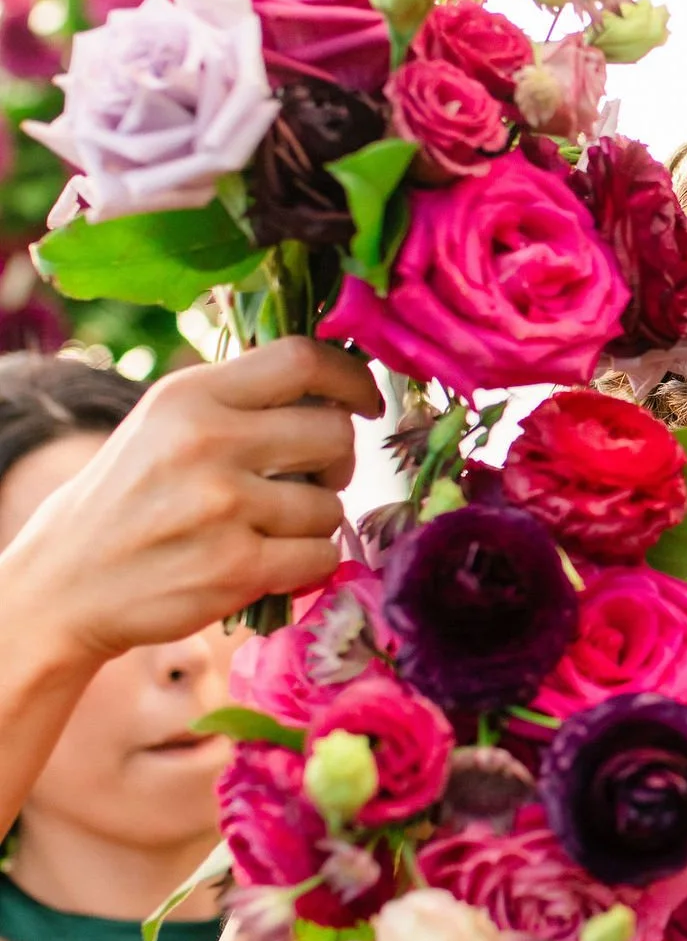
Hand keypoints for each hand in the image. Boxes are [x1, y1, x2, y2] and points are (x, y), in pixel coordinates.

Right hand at [1, 339, 382, 668]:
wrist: (68, 581)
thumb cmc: (130, 496)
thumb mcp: (165, 422)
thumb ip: (239, 399)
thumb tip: (335, 386)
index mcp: (191, 396)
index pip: (301, 360)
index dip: (351, 377)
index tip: (364, 401)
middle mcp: (207, 443)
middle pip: (333, 433)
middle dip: (338, 459)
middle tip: (314, 477)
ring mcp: (223, 507)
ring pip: (331, 504)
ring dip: (316, 520)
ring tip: (271, 526)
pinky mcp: (236, 568)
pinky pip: (320, 556)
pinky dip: (309, 563)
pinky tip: (273, 561)